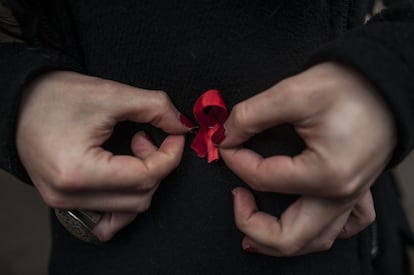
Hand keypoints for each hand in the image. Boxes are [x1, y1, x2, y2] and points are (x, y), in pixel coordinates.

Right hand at [17, 71, 190, 240]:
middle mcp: (68, 196)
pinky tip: (124, 174)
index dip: (171, 155)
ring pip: (128, 210)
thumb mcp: (111, 94)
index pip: (146, 177)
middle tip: (146, 137)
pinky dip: (126, 200)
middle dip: (156, 166)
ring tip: (131, 151)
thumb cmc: (56, 96)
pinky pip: (108, 217)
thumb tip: (183, 126)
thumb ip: (155, 108)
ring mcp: (64, 203)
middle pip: (140, 197)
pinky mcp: (64, 202)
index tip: (176, 134)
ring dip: (142, 181)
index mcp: (78, 172)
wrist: (19, 102)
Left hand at [219, 62, 395, 254]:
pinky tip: (303, 219)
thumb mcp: (293, 93)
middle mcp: (341, 195)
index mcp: (325, 175)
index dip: (235, 160)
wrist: (384, 81)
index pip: (262, 179)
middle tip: (236, 198)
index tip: (226, 142)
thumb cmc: (350, 85)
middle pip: (287, 237)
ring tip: (254, 223)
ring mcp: (352, 197)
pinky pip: (341, 227)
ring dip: (279, 239)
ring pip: (314, 241)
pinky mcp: (357, 190)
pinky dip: (318, 231)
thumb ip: (250, 116)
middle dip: (250, 223)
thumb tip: (226, 135)